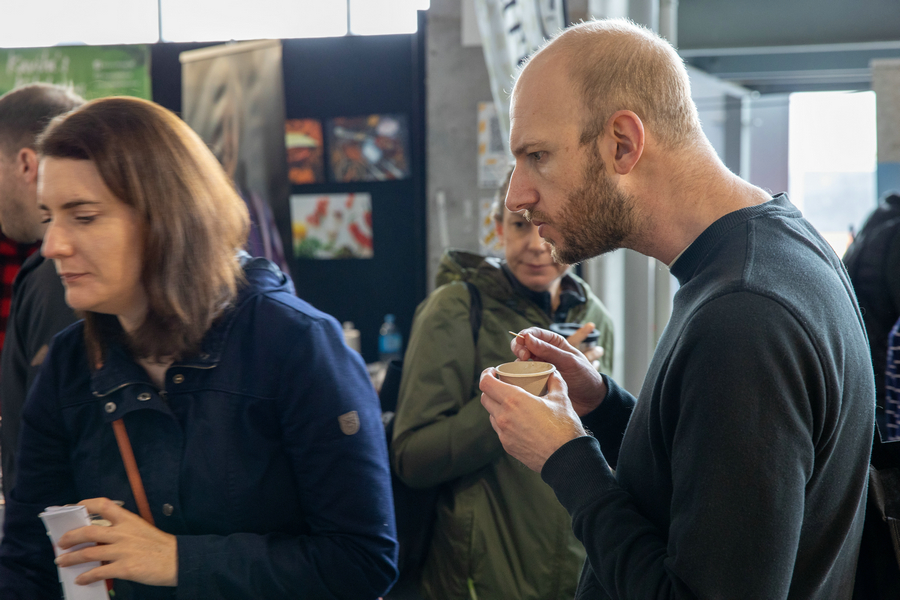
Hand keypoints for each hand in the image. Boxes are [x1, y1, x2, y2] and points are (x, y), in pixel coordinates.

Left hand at [55, 497, 177, 586]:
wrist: (177, 560)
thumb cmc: (160, 545)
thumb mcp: (142, 529)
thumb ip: (122, 531)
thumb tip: (100, 539)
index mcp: (129, 520)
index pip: (103, 505)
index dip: (86, 504)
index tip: (74, 509)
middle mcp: (123, 533)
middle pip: (88, 532)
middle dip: (70, 537)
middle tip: (61, 542)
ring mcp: (123, 551)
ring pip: (88, 553)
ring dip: (71, 559)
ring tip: (61, 561)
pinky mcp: (125, 568)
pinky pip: (99, 572)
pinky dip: (87, 576)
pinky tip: (81, 579)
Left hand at [480, 368, 585, 471]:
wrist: (566, 459)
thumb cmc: (564, 427)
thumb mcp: (561, 398)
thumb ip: (555, 381)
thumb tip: (552, 372)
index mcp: (514, 400)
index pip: (486, 383)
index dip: (485, 374)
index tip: (493, 371)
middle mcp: (503, 417)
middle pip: (485, 398)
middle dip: (490, 389)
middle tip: (502, 385)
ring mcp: (503, 433)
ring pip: (491, 414)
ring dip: (497, 406)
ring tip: (512, 404)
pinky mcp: (507, 446)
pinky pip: (499, 429)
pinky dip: (504, 422)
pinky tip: (518, 421)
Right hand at [510, 327, 607, 415]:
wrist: (590, 400)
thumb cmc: (585, 377)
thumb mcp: (570, 361)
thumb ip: (549, 350)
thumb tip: (527, 338)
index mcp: (553, 342)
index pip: (533, 333)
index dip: (524, 335)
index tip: (521, 342)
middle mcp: (543, 353)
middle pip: (522, 345)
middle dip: (518, 348)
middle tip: (523, 357)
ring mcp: (538, 367)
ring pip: (520, 361)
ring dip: (518, 364)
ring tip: (524, 371)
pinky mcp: (535, 381)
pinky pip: (522, 377)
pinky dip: (519, 377)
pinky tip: (522, 381)